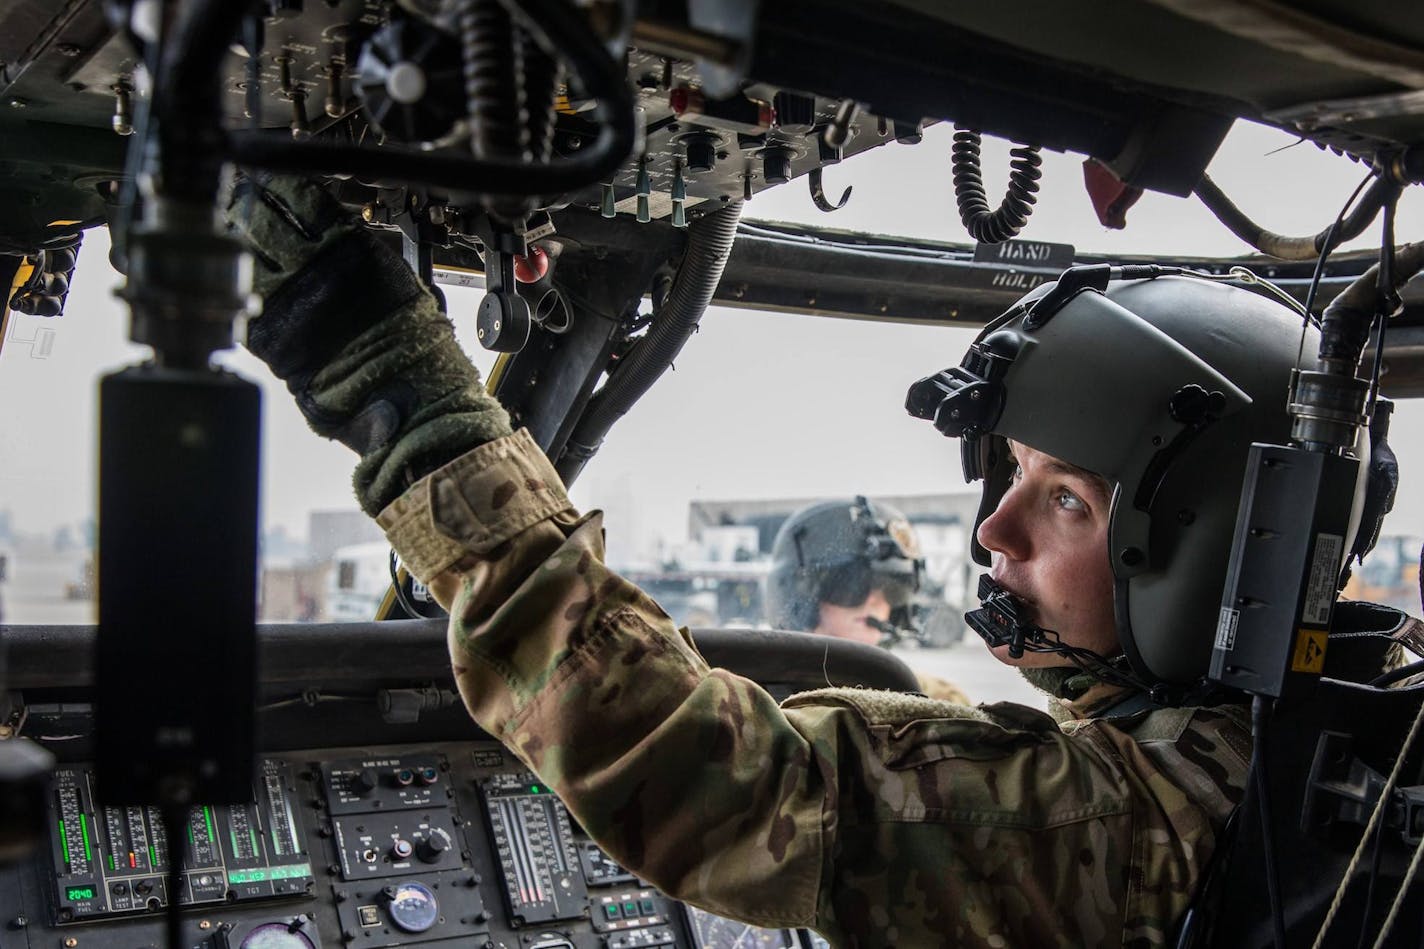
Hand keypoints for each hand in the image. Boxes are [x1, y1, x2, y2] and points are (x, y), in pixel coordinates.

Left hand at [224, 174, 510, 513]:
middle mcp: (311, 269)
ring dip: (236, 242)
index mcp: (347, 247)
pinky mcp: (269, 338)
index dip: (281, 185)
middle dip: (248, 205)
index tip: (274, 179)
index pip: (298, 197)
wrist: (408, 400)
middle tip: (244, 197)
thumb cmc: (417, 347)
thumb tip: (335, 236)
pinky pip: (242, 300)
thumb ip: (358, 254)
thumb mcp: (397, 278)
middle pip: (259, 219)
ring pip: (241, 256)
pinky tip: (243, 280)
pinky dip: (239, 285)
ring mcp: (284, 303)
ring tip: (236, 235)